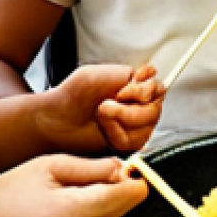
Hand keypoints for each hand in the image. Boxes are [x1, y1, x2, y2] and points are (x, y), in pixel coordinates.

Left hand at [36, 64, 163, 153]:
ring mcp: (136, 125)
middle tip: (104, 106)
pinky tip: (105, 130)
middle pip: (154, 111)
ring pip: (146, 128)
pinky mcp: (129, 143)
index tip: (121, 91)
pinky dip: (117, 136)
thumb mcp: (101, 74)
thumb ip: (130, 73)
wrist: (58, 119)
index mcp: (135, 85)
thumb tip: (152, 74)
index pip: (158, 88)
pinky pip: (135, 142)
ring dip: (119, 122)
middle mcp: (139, 105)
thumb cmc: (75, 94)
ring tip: (102, 117)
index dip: (141, 92)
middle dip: (127, 110)